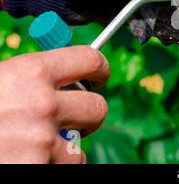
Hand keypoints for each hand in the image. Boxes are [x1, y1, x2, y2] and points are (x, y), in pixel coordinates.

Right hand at [0, 46, 109, 163]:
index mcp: (29, 73)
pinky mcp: (39, 169)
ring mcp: (43, 142)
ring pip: (79, 146)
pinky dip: (53, 167)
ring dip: (65, 149)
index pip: (89, 60)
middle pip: (97, 107)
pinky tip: (28, 161)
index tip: (99, 76)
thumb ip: (27, 77)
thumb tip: (60, 75)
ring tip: (36, 148)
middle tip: (73, 119)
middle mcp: (42, 104)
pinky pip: (66, 167)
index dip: (99, 68)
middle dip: (88, 114)